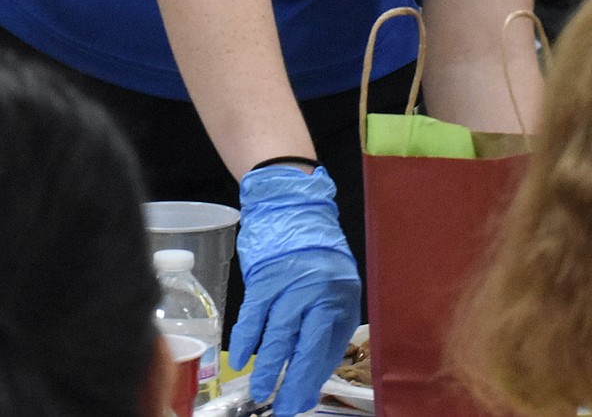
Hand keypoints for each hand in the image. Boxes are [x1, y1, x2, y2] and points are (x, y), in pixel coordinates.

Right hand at [229, 165, 360, 416]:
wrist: (294, 206)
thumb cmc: (316, 250)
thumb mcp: (336, 284)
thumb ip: (329, 323)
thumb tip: (314, 370)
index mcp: (340, 294)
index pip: (330, 345)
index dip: (315, 375)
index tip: (304, 398)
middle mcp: (318, 290)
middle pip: (306, 344)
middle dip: (293, 380)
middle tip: (283, 407)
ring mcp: (291, 283)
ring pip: (278, 334)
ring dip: (267, 367)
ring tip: (260, 392)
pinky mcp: (266, 276)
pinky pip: (254, 315)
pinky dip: (246, 339)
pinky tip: (240, 359)